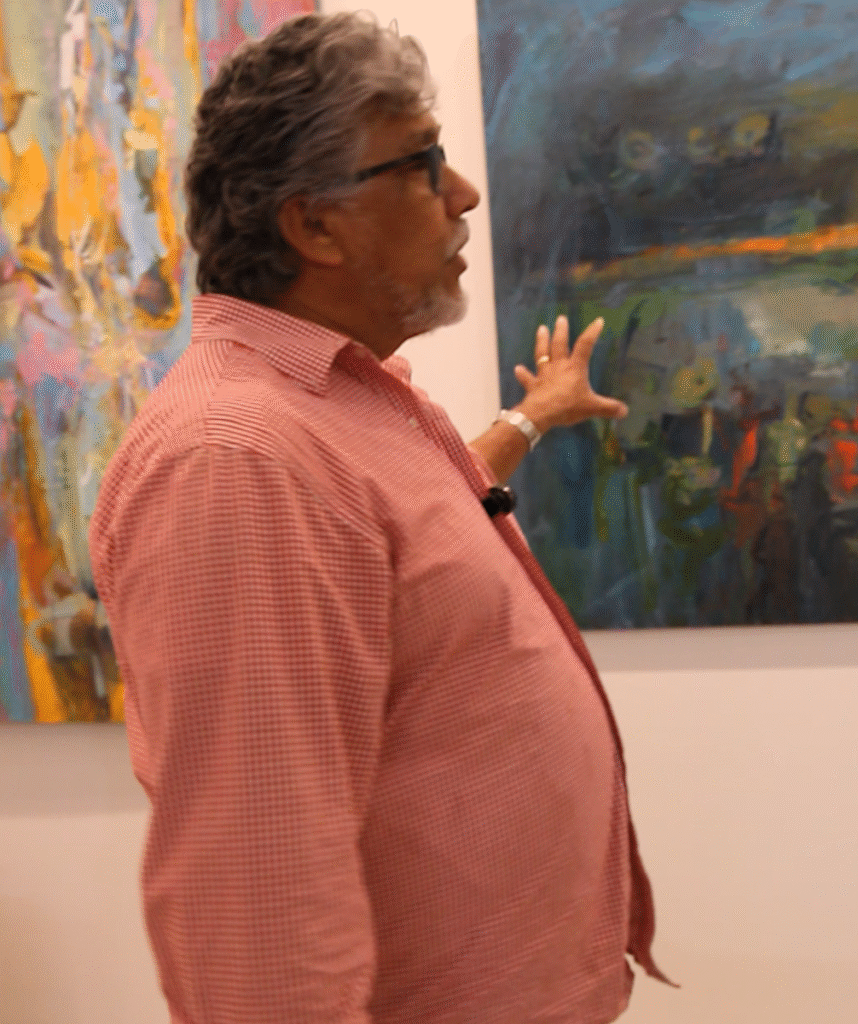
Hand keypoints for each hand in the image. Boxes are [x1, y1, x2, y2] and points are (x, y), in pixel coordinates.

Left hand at [513, 315, 628, 432]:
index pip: (585, 345)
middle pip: (559, 344)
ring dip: (541, 341)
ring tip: (541, 329)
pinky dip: (522, 374)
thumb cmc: (567, 407)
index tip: (598, 321)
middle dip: (561, 331)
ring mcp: (544, 375)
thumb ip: (608, 408)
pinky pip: (527, 378)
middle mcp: (559, 367)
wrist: (541, 414)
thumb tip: (625, 411)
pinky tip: (517, 368)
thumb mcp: (592, 408)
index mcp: (575, 368)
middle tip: (561, 318)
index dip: (592, 332)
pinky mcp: (533, 386)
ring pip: (542, 354)